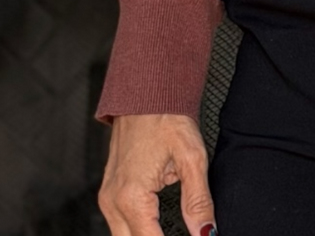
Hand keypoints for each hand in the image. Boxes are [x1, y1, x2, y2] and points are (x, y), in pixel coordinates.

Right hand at [99, 113, 214, 235]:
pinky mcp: (109, 192)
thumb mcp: (192, 158)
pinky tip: (156, 230)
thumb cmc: (166, 117)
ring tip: (172, 232)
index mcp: (131, 197)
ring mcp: (108, 197)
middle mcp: (113, 202)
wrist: (146, 92)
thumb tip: (206, 233)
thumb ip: (198, 201)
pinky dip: (137, 232)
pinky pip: (119, 226)